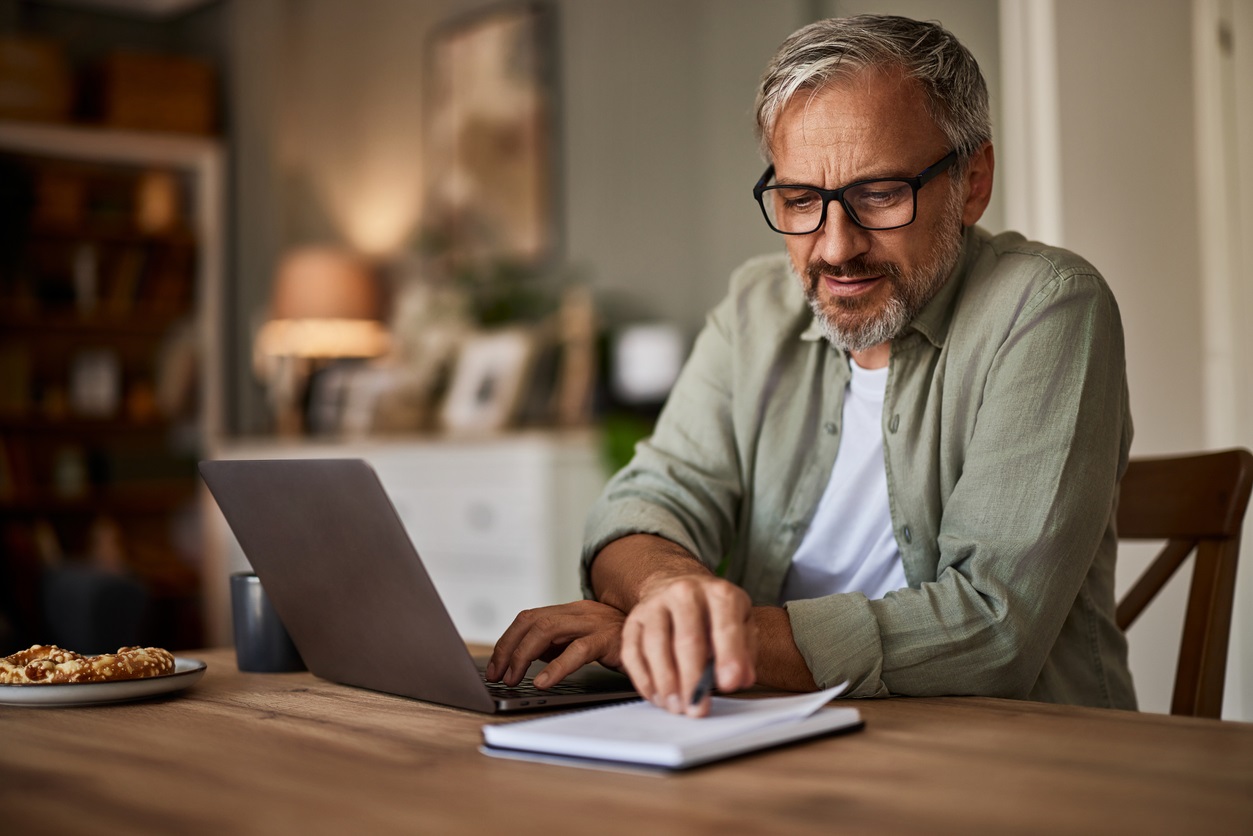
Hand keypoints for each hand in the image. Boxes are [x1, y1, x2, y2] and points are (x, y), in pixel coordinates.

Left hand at [486, 600, 625, 687]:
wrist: (667, 637)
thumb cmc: (624, 645)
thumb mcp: (586, 642)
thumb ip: (560, 645)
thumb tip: (529, 657)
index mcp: (573, 611)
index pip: (529, 618)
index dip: (507, 641)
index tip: (495, 666)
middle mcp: (581, 611)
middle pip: (533, 621)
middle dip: (508, 649)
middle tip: (498, 676)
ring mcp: (596, 622)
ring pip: (547, 630)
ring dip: (523, 656)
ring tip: (513, 679)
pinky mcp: (611, 638)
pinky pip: (578, 650)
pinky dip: (556, 667)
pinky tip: (543, 682)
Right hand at [620, 574, 757, 716]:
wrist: (681, 588)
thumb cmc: (714, 615)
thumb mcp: (741, 625)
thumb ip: (745, 652)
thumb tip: (740, 678)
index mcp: (719, 594)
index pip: (725, 626)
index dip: (728, 656)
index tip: (729, 684)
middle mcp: (685, 593)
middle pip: (687, 639)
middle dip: (693, 680)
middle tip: (698, 708)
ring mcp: (656, 604)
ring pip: (655, 646)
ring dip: (666, 683)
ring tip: (677, 706)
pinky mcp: (634, 620)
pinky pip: (632, 652)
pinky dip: (644, 679)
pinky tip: (657, 696)